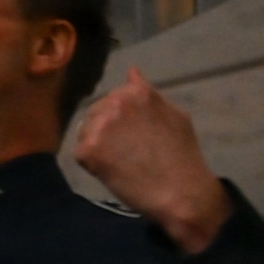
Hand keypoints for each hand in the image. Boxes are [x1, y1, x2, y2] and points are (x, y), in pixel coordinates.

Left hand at [73, 67, 231, 253]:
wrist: (180, 192)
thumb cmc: (182, 155)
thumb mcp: (174, 114)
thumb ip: (148, 93)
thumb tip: (131, 71)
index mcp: (136, 91)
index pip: (114, 96)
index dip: (120, 117)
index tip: (131, 133)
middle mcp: (115, 103)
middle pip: (96, 111)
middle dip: (105, 128)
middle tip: (124, 150)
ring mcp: (100, 126)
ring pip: (85, 130)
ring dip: (96, 143)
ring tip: (120, 160)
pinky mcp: (88, 150)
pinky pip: (81, 153)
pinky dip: (92, 163)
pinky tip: (112, 170)